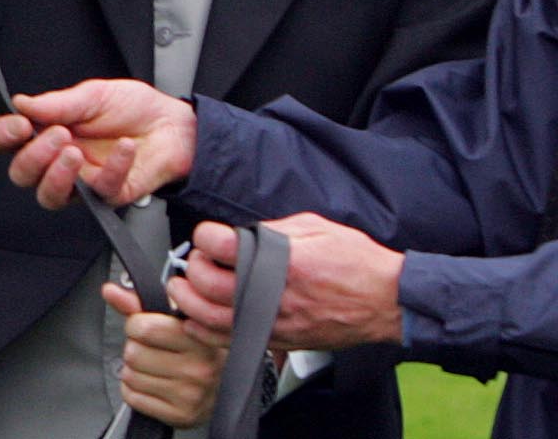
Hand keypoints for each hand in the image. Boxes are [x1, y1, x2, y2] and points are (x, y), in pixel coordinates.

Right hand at [0, 79, 196, 209]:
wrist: (172, 125)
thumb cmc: (132, 108)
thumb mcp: (93, 95)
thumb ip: (57, 103)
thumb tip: (20, 103)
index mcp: (47, 130)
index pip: (8, 142)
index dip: (3, 136)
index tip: (18, 124)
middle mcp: (58, 159)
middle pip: (22, 175)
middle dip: (32, 157)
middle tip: (56, 135)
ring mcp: (82, 181)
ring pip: (50, 196)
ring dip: (57, 176)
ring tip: (74, 152)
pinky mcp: (110, 195)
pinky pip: (102, 190)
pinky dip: (114, 167)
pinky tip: (123, 147)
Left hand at [103, 282, 225, 428]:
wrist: (225, 386)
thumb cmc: (195, 348)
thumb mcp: (174, 319)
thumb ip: (139, 304)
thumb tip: (109, 291)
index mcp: (198, 338)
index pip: (143, 328)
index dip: (135, 324)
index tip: (143, 327)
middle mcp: (198, 369)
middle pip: (133, 353)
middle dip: (134, 348)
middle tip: (150, 350)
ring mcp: (190, 395)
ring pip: (130, 376)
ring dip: (133, 370)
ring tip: (152, 367)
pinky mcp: (181, 416)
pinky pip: (132, 398)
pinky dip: (133, 390)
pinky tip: (151, 384)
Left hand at [170, 215, 404, 350]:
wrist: (386, 299)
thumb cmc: (354, 260)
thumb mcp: (310, 226)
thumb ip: (270, 230)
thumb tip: (240, 234)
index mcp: (282, 259)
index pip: (221, 246)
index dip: (206, 236)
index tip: (207, 235)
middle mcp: (277, 295)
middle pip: (210, 285)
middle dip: (192, 270)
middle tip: (192, 262)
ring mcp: (279, 323)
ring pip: (216, 321)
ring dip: (191, 304)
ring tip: (183, 289)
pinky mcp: (284, 341)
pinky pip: (235, 342)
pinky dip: (209, 332)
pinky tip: (198, 319)